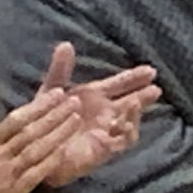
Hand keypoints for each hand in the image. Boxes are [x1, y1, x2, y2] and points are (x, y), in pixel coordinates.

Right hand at [0, 90, 79, 192]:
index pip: (14, 120)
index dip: (37, 106)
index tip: (55, 95)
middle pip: (30, 131)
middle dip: (54, 115)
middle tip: (74, 101)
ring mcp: (7, 175)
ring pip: (37, 149)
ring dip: (59, 133)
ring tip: (76, 119)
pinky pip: (37, 173)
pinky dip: (53, 160)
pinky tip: (67, 149)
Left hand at [36, 43, 161, 186]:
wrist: (36, 147)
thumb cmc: (44, 119)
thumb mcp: (50, 90)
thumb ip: (60, 69)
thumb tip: (66, 44)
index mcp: (95, 96)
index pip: (120, 84)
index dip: (135, 77)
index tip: (150, 71)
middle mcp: (105, 112)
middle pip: (132, 102)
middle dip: (144, 96)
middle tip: (156, 89)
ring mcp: (106, 130)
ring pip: (130, 121)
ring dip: (136, 113)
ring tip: (136, 104)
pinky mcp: (104, 147)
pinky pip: (122, 141)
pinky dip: (126, 132)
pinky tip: (125, 124)